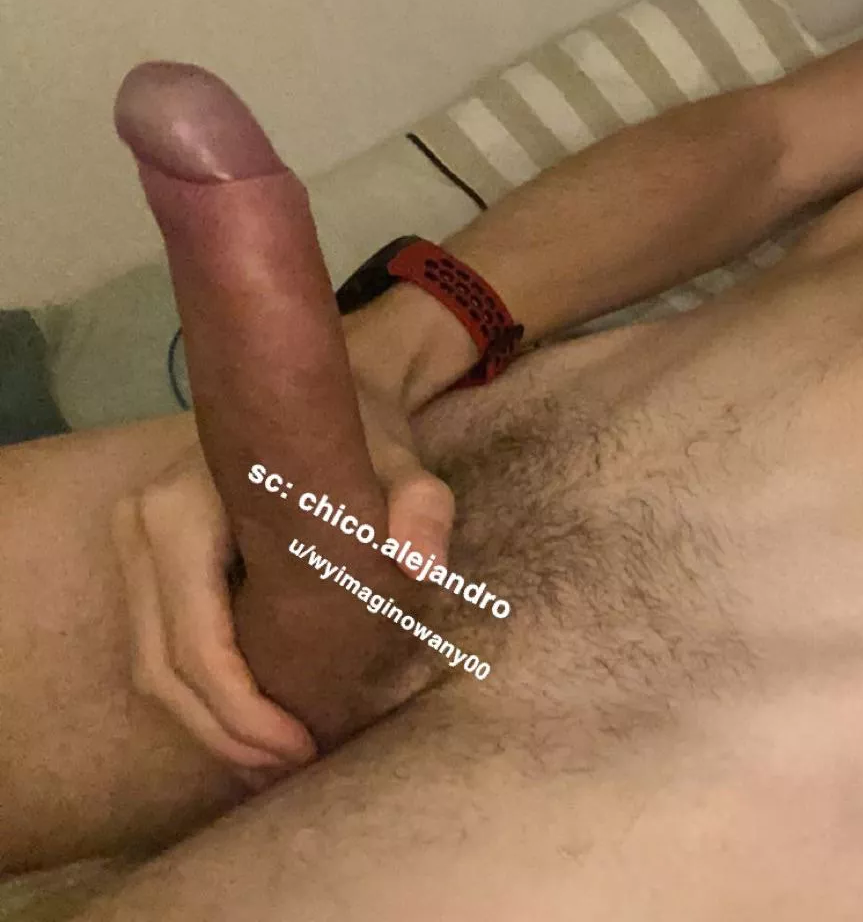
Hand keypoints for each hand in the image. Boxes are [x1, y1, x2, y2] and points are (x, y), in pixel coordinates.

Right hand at [111, 379, 452, 780]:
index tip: (303, 749)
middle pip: (165, 669)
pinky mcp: (151, 563)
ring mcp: (137, 545)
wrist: (318, 389)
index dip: (245, 712)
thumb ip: (421, 507)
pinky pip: (163, 648)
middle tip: (292, 772)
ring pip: (155, 669)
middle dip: (227, 735)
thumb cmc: (360, 430)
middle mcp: (143, 526)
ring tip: (276, 765)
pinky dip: (204, 698)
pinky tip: (256, 729)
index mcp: (184, 508)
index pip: (197, 642)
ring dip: (212, 728)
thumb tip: (425, 565)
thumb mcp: (403, 462)